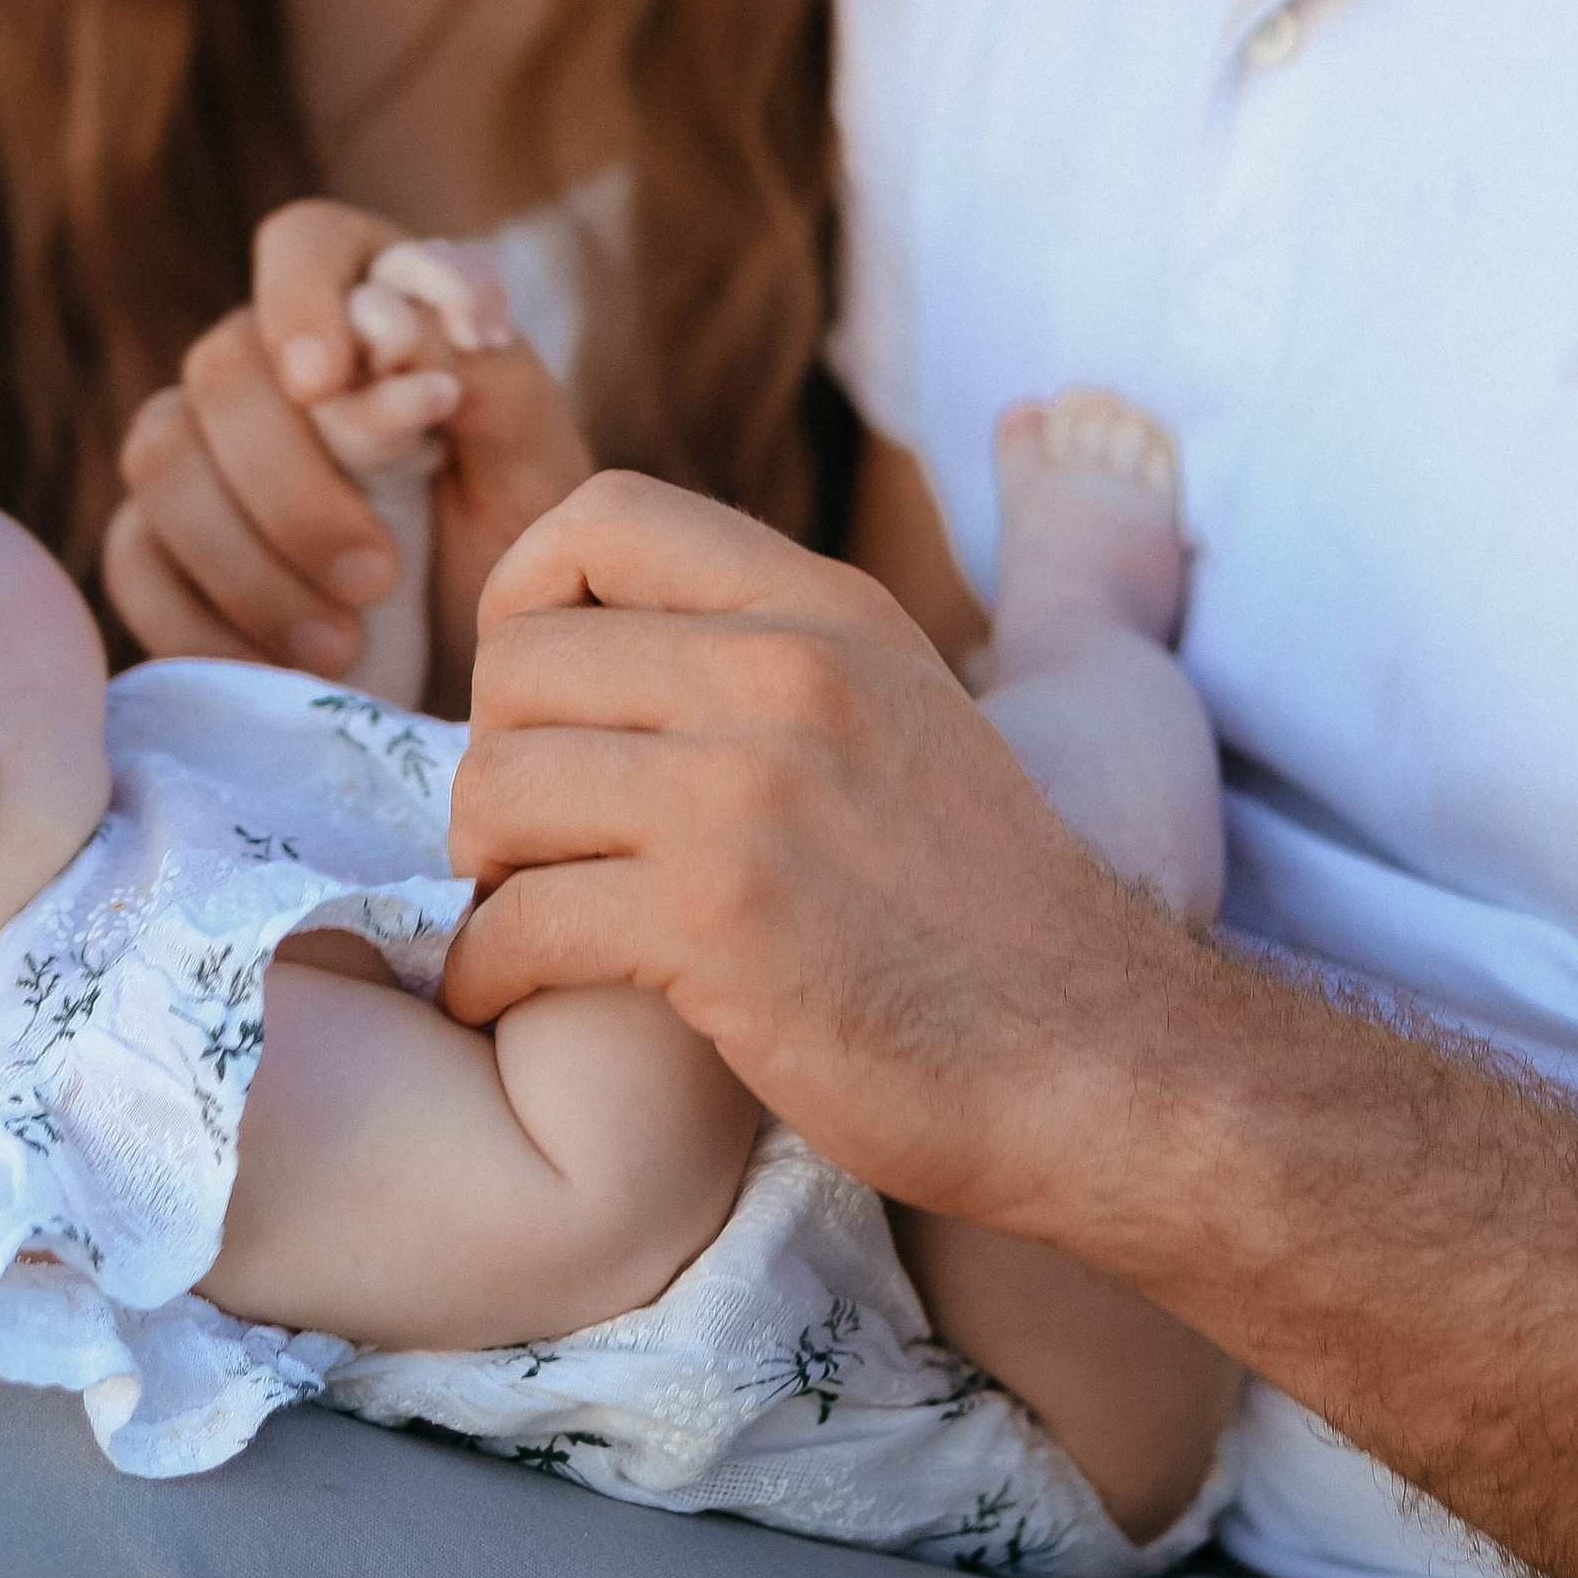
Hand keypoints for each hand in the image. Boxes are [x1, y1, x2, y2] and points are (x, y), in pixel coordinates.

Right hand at [104, 201, 592, 701]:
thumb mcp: (538, 470)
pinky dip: (205, 622)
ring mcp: (201, 450)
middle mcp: (271, 362)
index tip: (327, 382)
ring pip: (162, 462)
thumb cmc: (516, 548)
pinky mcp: (160, 541)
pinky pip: (134, 560)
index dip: (300, 299)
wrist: (480, 671)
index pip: (305, 243)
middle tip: (378, 577)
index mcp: (371, 306)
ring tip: (342, 643)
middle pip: (222, 368)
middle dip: (292, 485)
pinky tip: (284, 668)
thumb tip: (390, 327)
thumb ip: (490, 380)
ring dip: (248, 562)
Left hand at [443, 472, 1174, 1227]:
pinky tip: (504, 995)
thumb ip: (770, 658)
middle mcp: (785, 674)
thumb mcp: (895, 712)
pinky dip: (484, 970)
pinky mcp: (715, 924)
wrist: (1094, 1062)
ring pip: (496, 787)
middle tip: (530, 839)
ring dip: (483, 868)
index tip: (531, 697)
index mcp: (826, 608)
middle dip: (494, 758)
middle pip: (517, 662)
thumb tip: (598, 636)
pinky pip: (516, 921)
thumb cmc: (979, 914)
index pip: (602, 515)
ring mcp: (748, 795)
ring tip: (524, 912)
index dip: (523, 594)